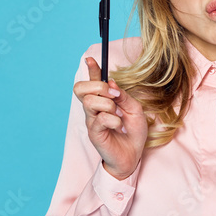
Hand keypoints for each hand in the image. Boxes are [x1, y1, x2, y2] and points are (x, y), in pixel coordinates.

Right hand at [73, 57, 147, 179]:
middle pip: (80, 88)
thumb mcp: (135, 109)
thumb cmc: (133, 132)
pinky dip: (114, 120)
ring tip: (119, 115)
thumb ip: (123, 96)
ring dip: (108, 105)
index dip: (91, 69)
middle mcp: (94, 108)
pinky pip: (100, 119)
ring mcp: (92, 120)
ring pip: (90, 102)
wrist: (133, 155)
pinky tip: (120, 128)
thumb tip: (111, 82)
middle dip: (98, 86)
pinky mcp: (94, 133)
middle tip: (113, 95)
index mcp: (103, 100)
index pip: (92, 81)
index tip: (90, 59)